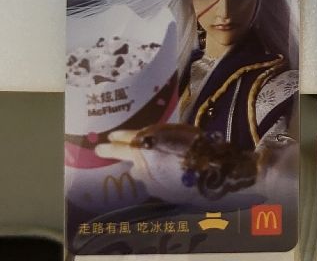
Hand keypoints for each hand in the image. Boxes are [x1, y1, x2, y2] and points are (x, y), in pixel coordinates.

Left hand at [96, 123, 258, 207]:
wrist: (209, 172)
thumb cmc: (196, 145)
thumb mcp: (177, 133)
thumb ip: (158, 137)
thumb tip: (144, 141)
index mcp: (147, 143)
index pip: (125, 138)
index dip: (117, 136)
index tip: (108, 135)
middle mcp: (142, 161)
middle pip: (121, 154)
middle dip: (109, 151)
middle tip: (99, 150)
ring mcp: (147, 179)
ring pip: (137, 171)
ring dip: (138, 167)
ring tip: (142, 163)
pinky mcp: (156, 192)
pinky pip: (150, 181)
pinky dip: (152, 176)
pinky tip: (163, 174)